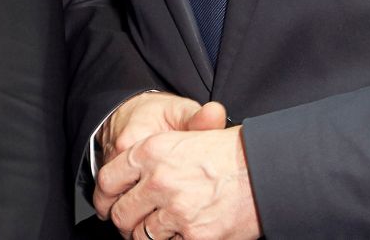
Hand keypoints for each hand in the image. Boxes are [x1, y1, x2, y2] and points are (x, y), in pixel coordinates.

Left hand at [98, 106, 259, 239]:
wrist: (264, 168)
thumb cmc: (226, 153)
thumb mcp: (182, 138)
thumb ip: (149, 159)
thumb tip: (124, 183)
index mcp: (150, 152)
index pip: (107, 180)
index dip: (104, 197)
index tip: (107, 205)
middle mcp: (158, 180)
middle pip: (121, 214)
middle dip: (126, 223)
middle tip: (134, 224)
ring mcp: (177, 210)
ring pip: (143, 236)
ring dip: (149, 236)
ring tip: (162, 230)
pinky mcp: (196, 235)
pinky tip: (184, 234)